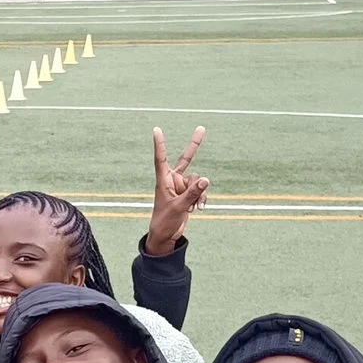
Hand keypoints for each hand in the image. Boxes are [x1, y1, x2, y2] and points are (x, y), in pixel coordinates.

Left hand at [143, 126, 208, 256]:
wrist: (166, 235)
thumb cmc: (164, 220)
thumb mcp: (179, 207)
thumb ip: (192, 193)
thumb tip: (206, 179)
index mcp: (163, 180)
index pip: (161, 158)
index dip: (160, 144)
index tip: (157, 129)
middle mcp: (173, 180)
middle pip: (186, 159)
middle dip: (195, 145)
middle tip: (202, 128)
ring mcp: (182, 186)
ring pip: (198, 180)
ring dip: (199, 193)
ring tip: (194, 206)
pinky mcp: (189, 194)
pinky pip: (201, 190)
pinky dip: (201, 197)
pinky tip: (198, 208)